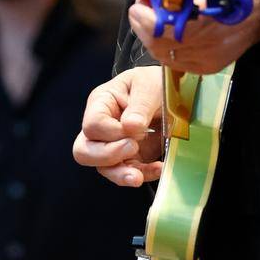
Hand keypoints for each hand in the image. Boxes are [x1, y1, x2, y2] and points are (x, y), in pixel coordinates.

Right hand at [73, 66, 163, 187]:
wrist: (174, 92)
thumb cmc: (154, 83)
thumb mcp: (150, 86)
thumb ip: (140, 105)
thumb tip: (130, 127)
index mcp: (101, 103)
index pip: (92, 125)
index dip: (111, 132)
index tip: (137, 129)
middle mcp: (102, 127)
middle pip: (84, 151)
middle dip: (107, 156)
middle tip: (133, 147)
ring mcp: (113, 145)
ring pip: (103, 168)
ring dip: (121, 174)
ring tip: (138, 176)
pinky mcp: (130, 158)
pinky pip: (128, 173)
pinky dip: (143, 175)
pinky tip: (158, 168)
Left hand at [128, 0, 259, 74]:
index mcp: (207, 13)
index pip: (161, 24)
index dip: (145, 15)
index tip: (141, 1)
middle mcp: (208, 42)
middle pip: (158, 42)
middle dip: (143, 24)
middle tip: (143, 8)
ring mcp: (208, 58)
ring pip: (163, 54)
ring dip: (151, 36)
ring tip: (155, 18)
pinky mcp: (208, 67)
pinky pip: (175, 62)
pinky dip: (165, 48)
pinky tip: (169, 33)